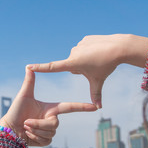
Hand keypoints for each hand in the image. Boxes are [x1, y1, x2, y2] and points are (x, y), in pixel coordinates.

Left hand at [0, 67, 96, 146]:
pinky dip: (35, 138)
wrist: (9, 129)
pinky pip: (47, 141)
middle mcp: (52, 119)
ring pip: (50, 133)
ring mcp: (49, 131)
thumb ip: (29, 82)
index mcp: (51, 108)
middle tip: (26, 122)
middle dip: (39, 124)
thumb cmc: (15, 111)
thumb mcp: (23, 96)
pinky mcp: (45, 140)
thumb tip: (29, 67)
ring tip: (25, 127)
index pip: (69, 107)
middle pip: (55, 124)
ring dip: (35, 130)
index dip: (82, 107)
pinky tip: (28, 135)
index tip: (95, 106)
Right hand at [28, 34, 147, 107]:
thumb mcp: (98, 81)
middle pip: (73, 66)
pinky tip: (99, 51)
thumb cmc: (107, 66)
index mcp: (73, 64)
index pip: (52, 67)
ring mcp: (78, 45)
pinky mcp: (85, 39)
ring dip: (86, 60)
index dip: (40, 68)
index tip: (29, 66)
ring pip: (79, 57)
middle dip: (81, 69)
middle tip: (94, 67)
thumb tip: (98, 108)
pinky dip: (91, 52)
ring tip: (98, 59)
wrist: (118, 47)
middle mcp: (72, 53)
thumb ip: (96, 95)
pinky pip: (85, 49)